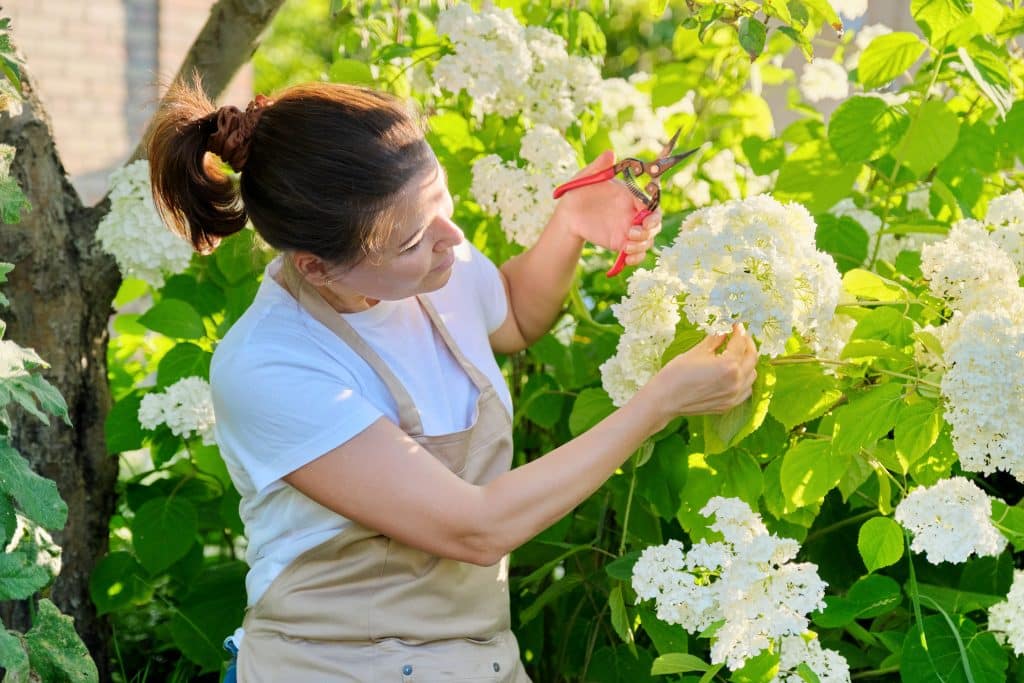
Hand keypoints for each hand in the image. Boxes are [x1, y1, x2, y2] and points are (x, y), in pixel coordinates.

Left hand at [555, 150, 662, 266]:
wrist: (568, 215)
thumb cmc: (578, 191)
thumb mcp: (586, 177)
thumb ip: (599, 166)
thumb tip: (610, 153)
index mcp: (630, 195)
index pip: (650, 203)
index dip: (652, 212)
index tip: (644, 219)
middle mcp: (633, 212)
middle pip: (654, 222)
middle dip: (650, 230)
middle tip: (634, 233)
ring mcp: (629, 229)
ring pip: (647, 239)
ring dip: (642, 245)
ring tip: (626, 247)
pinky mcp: (621, 243)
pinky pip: (636, 253)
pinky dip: (636, 258)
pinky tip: (627, 259)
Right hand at [647, 324, 757, 420]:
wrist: (665, 399)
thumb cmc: (677, 374)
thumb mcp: (697, 351)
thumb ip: (716, 340)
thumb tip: (725, 330)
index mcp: (728, 365)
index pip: (740, 343)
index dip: (739, 331)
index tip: (736, 325)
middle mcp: (736, 381)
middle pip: (752, 358)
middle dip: (747, 344)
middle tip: (740, 336)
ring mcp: (734, 396)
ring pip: (752, 375)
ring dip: (748, 362)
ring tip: (738, 355)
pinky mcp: (729, 405)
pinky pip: (746, 390)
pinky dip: (745, 380)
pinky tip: (735, 374)